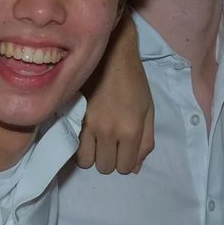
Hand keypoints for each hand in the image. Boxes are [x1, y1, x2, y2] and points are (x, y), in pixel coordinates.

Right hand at [79, 23, 156, 173]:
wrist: (111, 56)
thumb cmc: (134, 82)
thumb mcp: (149, 111)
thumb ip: (146, 141)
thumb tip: (135, 167)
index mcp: (131, 130)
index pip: (124, 168)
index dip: (125, 162)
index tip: (124, 150)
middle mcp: (109, 132)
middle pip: (105, 168)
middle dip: (110, 160)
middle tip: (111, 145)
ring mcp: (89, 126)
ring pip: (86, 162)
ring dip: (93, 156)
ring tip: (97, 142)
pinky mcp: (75, 118)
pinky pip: (75, 147)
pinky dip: (81, 146)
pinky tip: (87, 136)